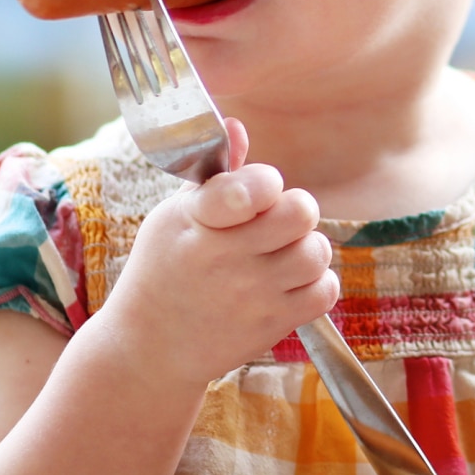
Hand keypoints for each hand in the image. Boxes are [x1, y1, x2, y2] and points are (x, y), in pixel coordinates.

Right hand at [105, 118, 338, 382]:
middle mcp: (226, 258)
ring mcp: (251, 295)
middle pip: (301, 213)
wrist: (149, 348)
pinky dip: (316, 283)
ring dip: (307, 247)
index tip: (258, 194)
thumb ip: (217, 176)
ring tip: (282, 253)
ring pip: (316, 251)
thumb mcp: (175, 216)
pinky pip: (325, 291)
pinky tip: (290, 281)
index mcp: (198, 221)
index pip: (254, 188)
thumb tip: (238, 126)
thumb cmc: (164, 270)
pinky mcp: (272, 326)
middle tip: (277, 222)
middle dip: (296, 209)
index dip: (266, 184)